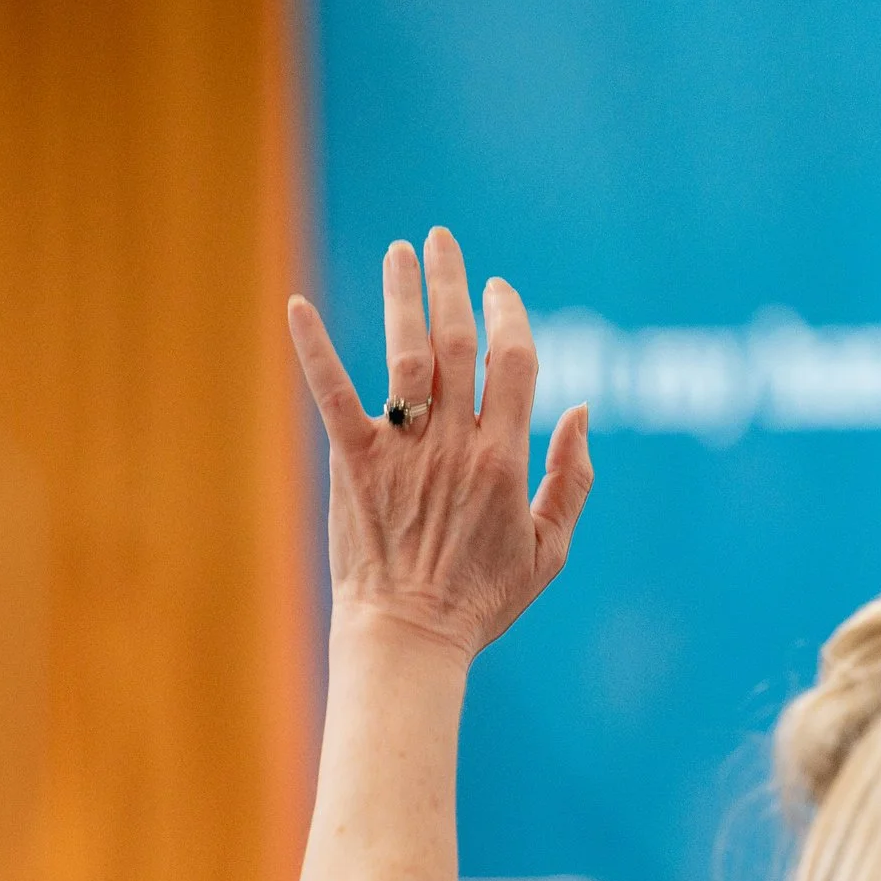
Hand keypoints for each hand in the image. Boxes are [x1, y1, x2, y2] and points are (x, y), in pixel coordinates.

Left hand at [286, 227, 593, 656]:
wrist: (409, 638)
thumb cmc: (482, 600)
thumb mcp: (549, 548)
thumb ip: (573, 478)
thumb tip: (582, 410)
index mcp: (506, 460)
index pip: (516, 363)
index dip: (510, 316)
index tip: (500, 288)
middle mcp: (455, 446)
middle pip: (459, 343)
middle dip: (453, 285)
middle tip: (443, 241)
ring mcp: (402, 454)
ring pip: (405, 356)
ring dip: (401, 297)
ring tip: (399, 252)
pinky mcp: (354, 465)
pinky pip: (331, 396)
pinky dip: (314, 349)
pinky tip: (297, 306)